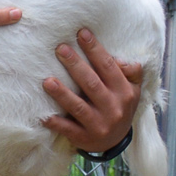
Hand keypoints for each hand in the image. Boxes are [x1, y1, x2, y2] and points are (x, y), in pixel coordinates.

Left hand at [42, 28, 142, 151]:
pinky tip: (42, 115)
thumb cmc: (119, 107)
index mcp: (124, 92)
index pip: (108, 67)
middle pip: (92, 84)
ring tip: (47, 80)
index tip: (81, 33)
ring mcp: (99, 124)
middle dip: (75, 65)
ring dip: (62, 93)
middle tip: (60, 49)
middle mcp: (113, 108)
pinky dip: (55, 122)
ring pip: (78, 107)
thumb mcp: (132, 90)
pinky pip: (68, 129)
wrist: (115, 142)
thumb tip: (120, 59)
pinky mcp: (84, 138)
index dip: (95, 50)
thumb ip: (131, 73)